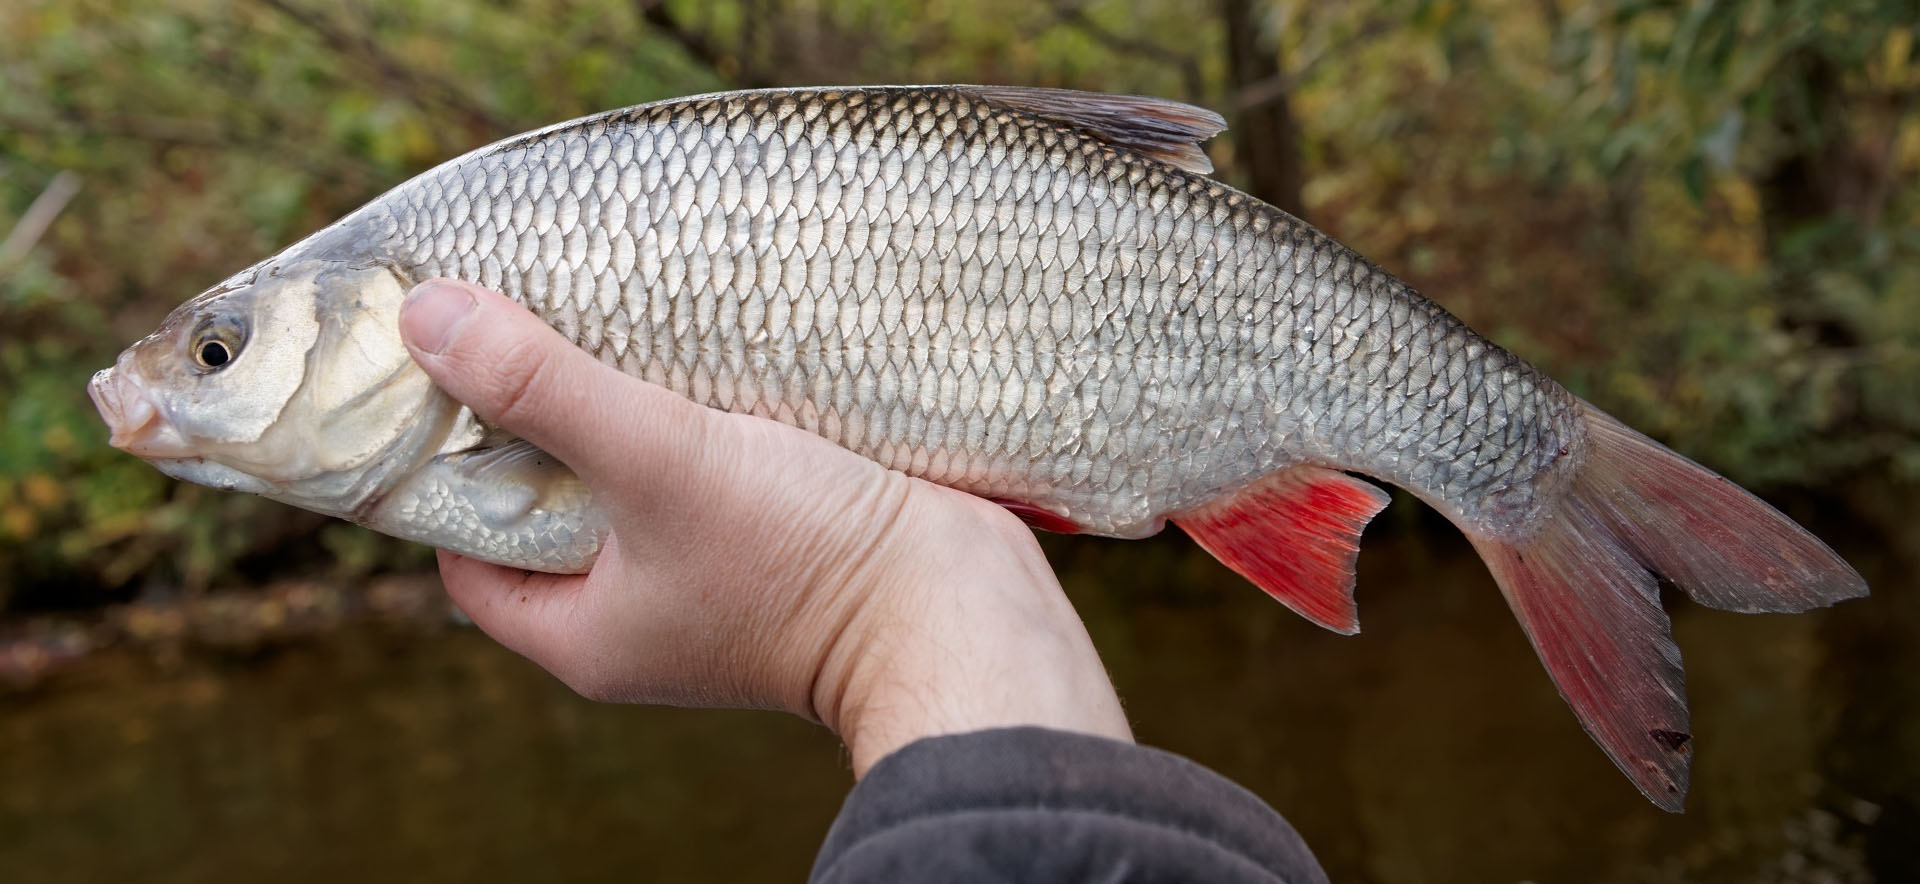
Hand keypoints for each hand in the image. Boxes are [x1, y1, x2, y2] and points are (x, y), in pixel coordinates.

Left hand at [398, 279, 1131, 773]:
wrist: (961, 609)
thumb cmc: (805, 559)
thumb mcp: (658, 463)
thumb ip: (544, 390)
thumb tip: (427, 318)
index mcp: (584, 631)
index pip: (467, 548)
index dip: (447, 466)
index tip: (452, 375)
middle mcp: (639, 617)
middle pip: (551, 506)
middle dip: (540, 421)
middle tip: (528, 323)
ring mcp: (710, 583)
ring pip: (634, 483)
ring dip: (624, 411)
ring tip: (610, 323)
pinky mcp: (773, 545)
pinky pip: (705, 474)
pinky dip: (694, 420)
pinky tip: (696, 351)